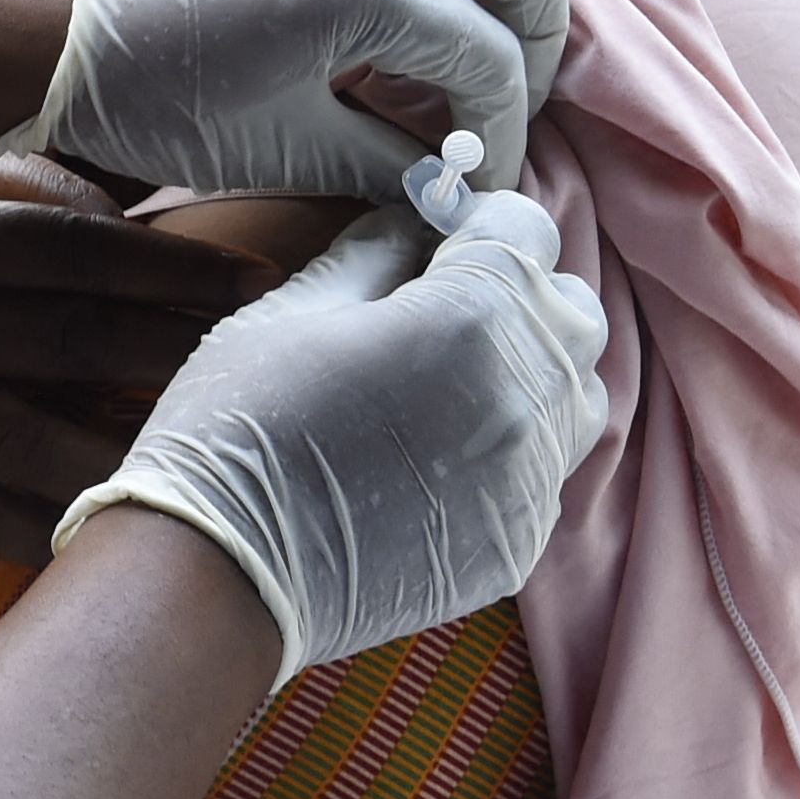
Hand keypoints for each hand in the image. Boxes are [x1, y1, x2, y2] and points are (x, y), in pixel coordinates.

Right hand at [0, 144, 267, 565]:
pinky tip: (131, 523)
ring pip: (35, 443)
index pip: (65, 252)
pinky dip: (56, 524)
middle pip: (66, 344)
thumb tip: (130, 220)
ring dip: (133, 446)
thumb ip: (8, 180)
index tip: (252, 280)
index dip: (166, 267)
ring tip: (221, 447)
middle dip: (176, 350)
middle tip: (270, 357)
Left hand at [28, 0, 569, 201]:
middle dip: (533, 34)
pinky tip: (398, 17)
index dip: (501, 136)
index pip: (496, 65)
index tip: (473, 183)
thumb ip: (388, 166)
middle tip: (497, 102)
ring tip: (463, 49)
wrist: (50, 23)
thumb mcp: (286, 147)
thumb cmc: (155, 94)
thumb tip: (449, 188)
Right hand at [53, 189, 607, 683]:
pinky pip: (545, 471)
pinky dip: (509, 449)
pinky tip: (435, 456)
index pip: (526, 228)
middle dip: (519, 291)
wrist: (220, 578)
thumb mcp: (291, 310)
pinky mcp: (518, 543)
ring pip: (578, 392)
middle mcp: (525, 395)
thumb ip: (373, 253)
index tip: (435, 234)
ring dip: (530, 371)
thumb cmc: (238, 426)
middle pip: (572, 307)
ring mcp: (530, 478)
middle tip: (444, 306)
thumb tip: (411, 224)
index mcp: (470, 317)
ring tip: (452, 383)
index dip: (477, 220)